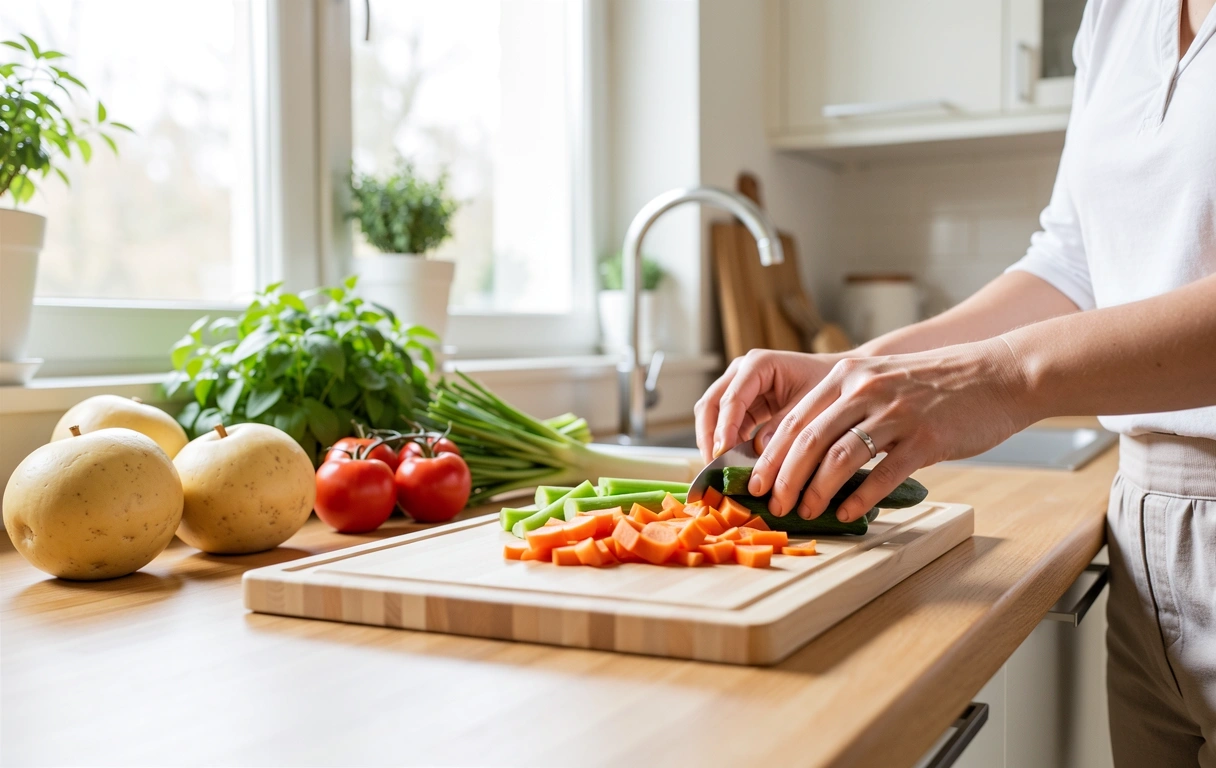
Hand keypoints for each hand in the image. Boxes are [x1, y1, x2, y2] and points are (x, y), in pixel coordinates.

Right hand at [694, 350, 842, 461]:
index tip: (722, 453)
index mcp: (758, 364)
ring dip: (712, 441)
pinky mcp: (743, 404)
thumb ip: (784, 426)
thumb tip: (758, 450)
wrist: (840, 381)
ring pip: (711, 415)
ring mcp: (739, 387)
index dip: (724, 428)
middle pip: (710, 404)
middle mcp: (742, 372)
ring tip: (719, 469)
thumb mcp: (810, 405)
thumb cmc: (828, 385)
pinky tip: (732, 463)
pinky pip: (726, 424)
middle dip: (709, 436)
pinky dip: (726, 443)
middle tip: (714, 465)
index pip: (731, 398)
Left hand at [747, 338, 1030, 521]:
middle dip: (785, 479)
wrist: (998, 374)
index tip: (756, 483)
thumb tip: (804, 450)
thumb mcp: (880, 379)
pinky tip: (846, 513)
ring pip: (840, 459)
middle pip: (809, 441)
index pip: (795, 420)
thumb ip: (844, 405)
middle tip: (774, 505)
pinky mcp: (925, 439)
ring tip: (806, 512)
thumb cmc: (935, 383)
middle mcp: (866, 390)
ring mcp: (896, 414)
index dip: (770, 455)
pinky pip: (882, 474)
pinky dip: (859, 498)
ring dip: (816, 492)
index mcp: (847, 375)